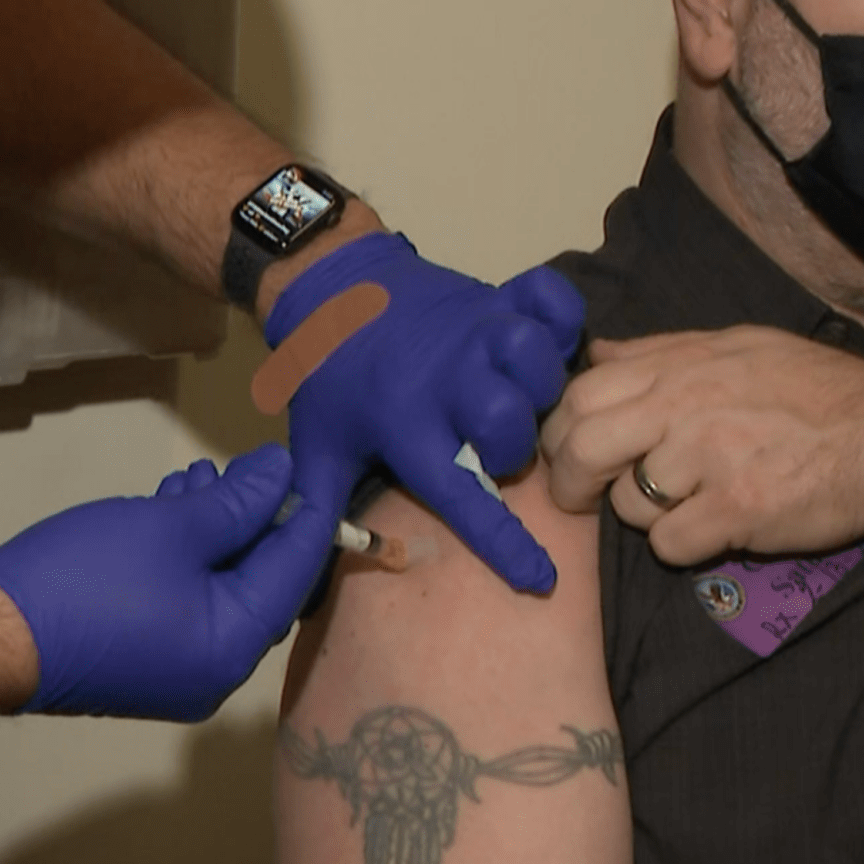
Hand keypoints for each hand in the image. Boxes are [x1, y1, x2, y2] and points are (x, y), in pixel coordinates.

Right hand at [0, 444, 335, 719]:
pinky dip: (184, 556)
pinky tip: (169, 508)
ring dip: (213, 529)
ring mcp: (176, 671)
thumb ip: (238, 501)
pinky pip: (184, 602)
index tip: (310, 463)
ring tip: (199, 476)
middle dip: (253, 517)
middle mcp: (215, 672)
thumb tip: (283, 473)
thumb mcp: (173, 527)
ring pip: (217, 587)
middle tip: (249, 464)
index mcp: (234, 647)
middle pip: (259, 582)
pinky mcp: (141, 660)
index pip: (295, 570)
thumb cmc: (88, 577)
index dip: (307, 510)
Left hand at [268, 235, 585, 592]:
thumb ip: (320, 509)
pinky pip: (549, 297)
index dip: (506, 542)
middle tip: (491, 445)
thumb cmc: (330, 376)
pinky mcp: (496, 295)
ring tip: (521, 394)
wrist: (329, 286)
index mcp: (405, 424)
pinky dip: (558, 313)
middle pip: (510, 421)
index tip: (541, 577)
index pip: (463, 495)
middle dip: (511, 448)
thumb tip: (305, 575)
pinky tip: (549, 336)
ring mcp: (476, 330)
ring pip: (535, 357)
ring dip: (539, 383)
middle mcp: (448, 377)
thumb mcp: (317, 446)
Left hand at [540, 327, 863, 565]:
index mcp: (684, 364)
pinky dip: (684, 547)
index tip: (566, 451)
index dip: (560, 428)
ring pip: (627, 503)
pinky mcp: (736, 511)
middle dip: (569, 482)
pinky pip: (669, 545)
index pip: (583, 392)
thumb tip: (596, 354)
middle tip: (580, 499)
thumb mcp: (739, 345)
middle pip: (582, 447)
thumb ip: (662, 351)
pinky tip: (716, 528)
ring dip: (644, 515)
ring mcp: (710, 458)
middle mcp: (687, 405)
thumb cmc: (817, 392)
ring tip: (686, 504)